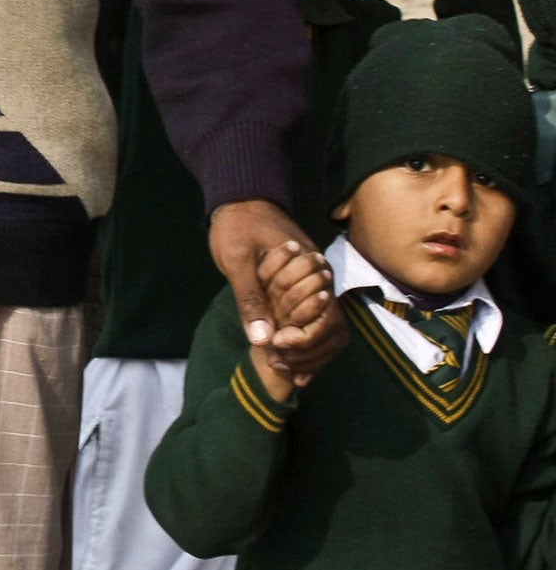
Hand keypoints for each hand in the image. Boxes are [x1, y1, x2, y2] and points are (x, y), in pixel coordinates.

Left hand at [210, 200, 345, 381]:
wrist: (239, 197)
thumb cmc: (237, 225)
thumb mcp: (238, 260)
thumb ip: (250, 297)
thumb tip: (262, 339)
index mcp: (311, 268)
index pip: (326, 316)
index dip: (305, 341)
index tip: (278, 352)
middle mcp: (320, 274)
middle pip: (331, 325)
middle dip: (309, 351)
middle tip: (280, 367)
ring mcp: (313, 278)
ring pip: (325, 324)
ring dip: (308, 349)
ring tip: (286, 371)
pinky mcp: (302, 281)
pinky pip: (312, 315)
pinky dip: (303, 336)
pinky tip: (288, 356)